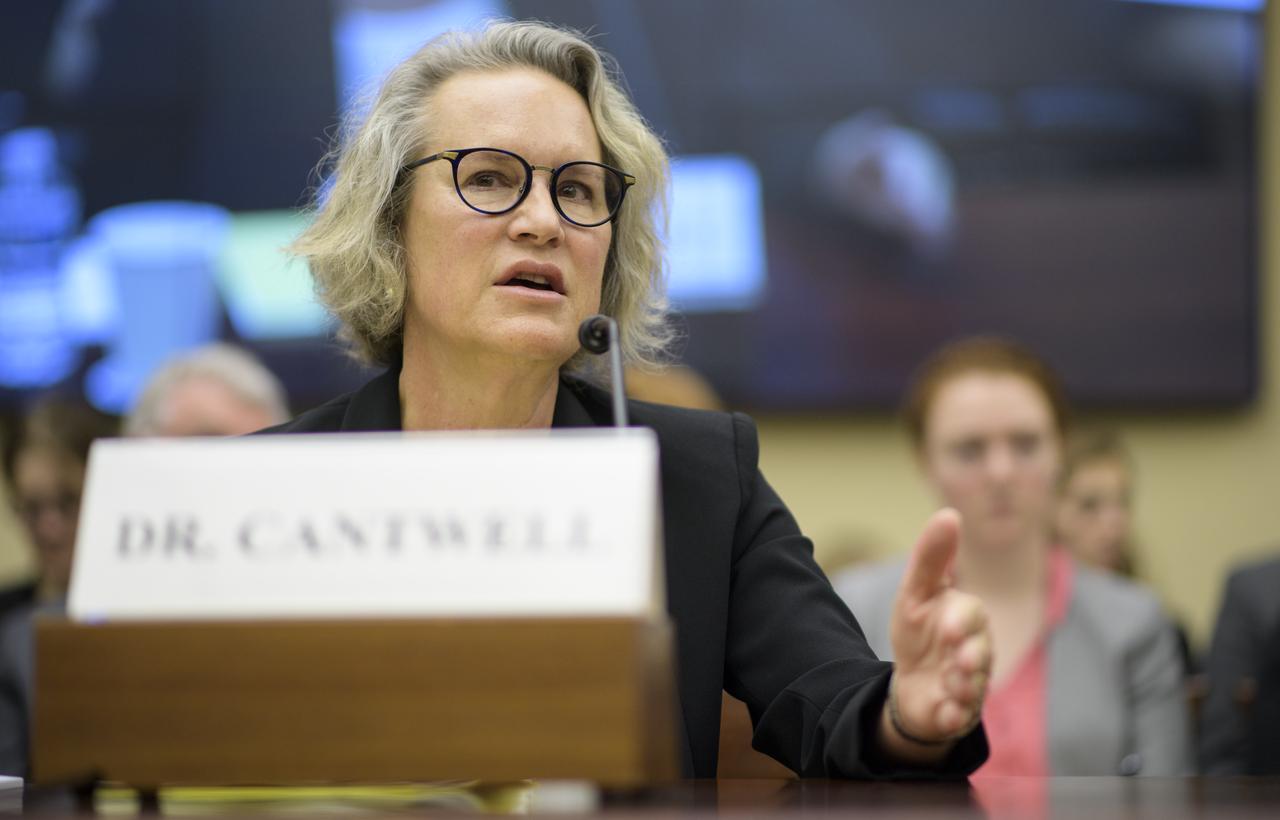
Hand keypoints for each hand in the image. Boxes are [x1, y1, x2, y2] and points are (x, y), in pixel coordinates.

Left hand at [885, 508, 990, 746]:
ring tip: (953, 686)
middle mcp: (975, 652)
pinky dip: (955, 717)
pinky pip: (961, 718)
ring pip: (974, 688)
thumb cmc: (920, 631)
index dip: (961, 621)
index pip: (972, 615)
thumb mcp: (916, 592)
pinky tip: (948, 714)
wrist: (910, 681)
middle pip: (980, 654)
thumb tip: (949, 514)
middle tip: (960, 660)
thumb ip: (930, 558)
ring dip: (964, 687)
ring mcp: (969, 685)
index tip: (948, 625)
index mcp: (966, 619)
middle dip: (971, 656)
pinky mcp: (956, 714)